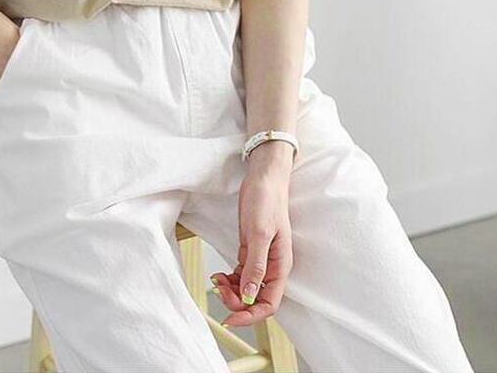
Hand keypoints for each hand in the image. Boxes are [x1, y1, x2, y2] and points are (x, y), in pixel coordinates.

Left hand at [210, 142, 293, 326]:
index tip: (230, 317)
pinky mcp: (249, 250)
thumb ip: (255, 265)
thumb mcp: (260, 233)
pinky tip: (219, 275)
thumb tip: (249, 295)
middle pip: (255, 299)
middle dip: (236, 301)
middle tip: (218, 291)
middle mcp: (272, 266)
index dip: (250, 314)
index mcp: (280, 266)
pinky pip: (239, 274)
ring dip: (230, 291)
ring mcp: (260, 259)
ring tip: (216, 281)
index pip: (269, 303)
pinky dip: (228, 279)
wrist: (263, 178)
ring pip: (245, 288)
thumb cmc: (267, 200)